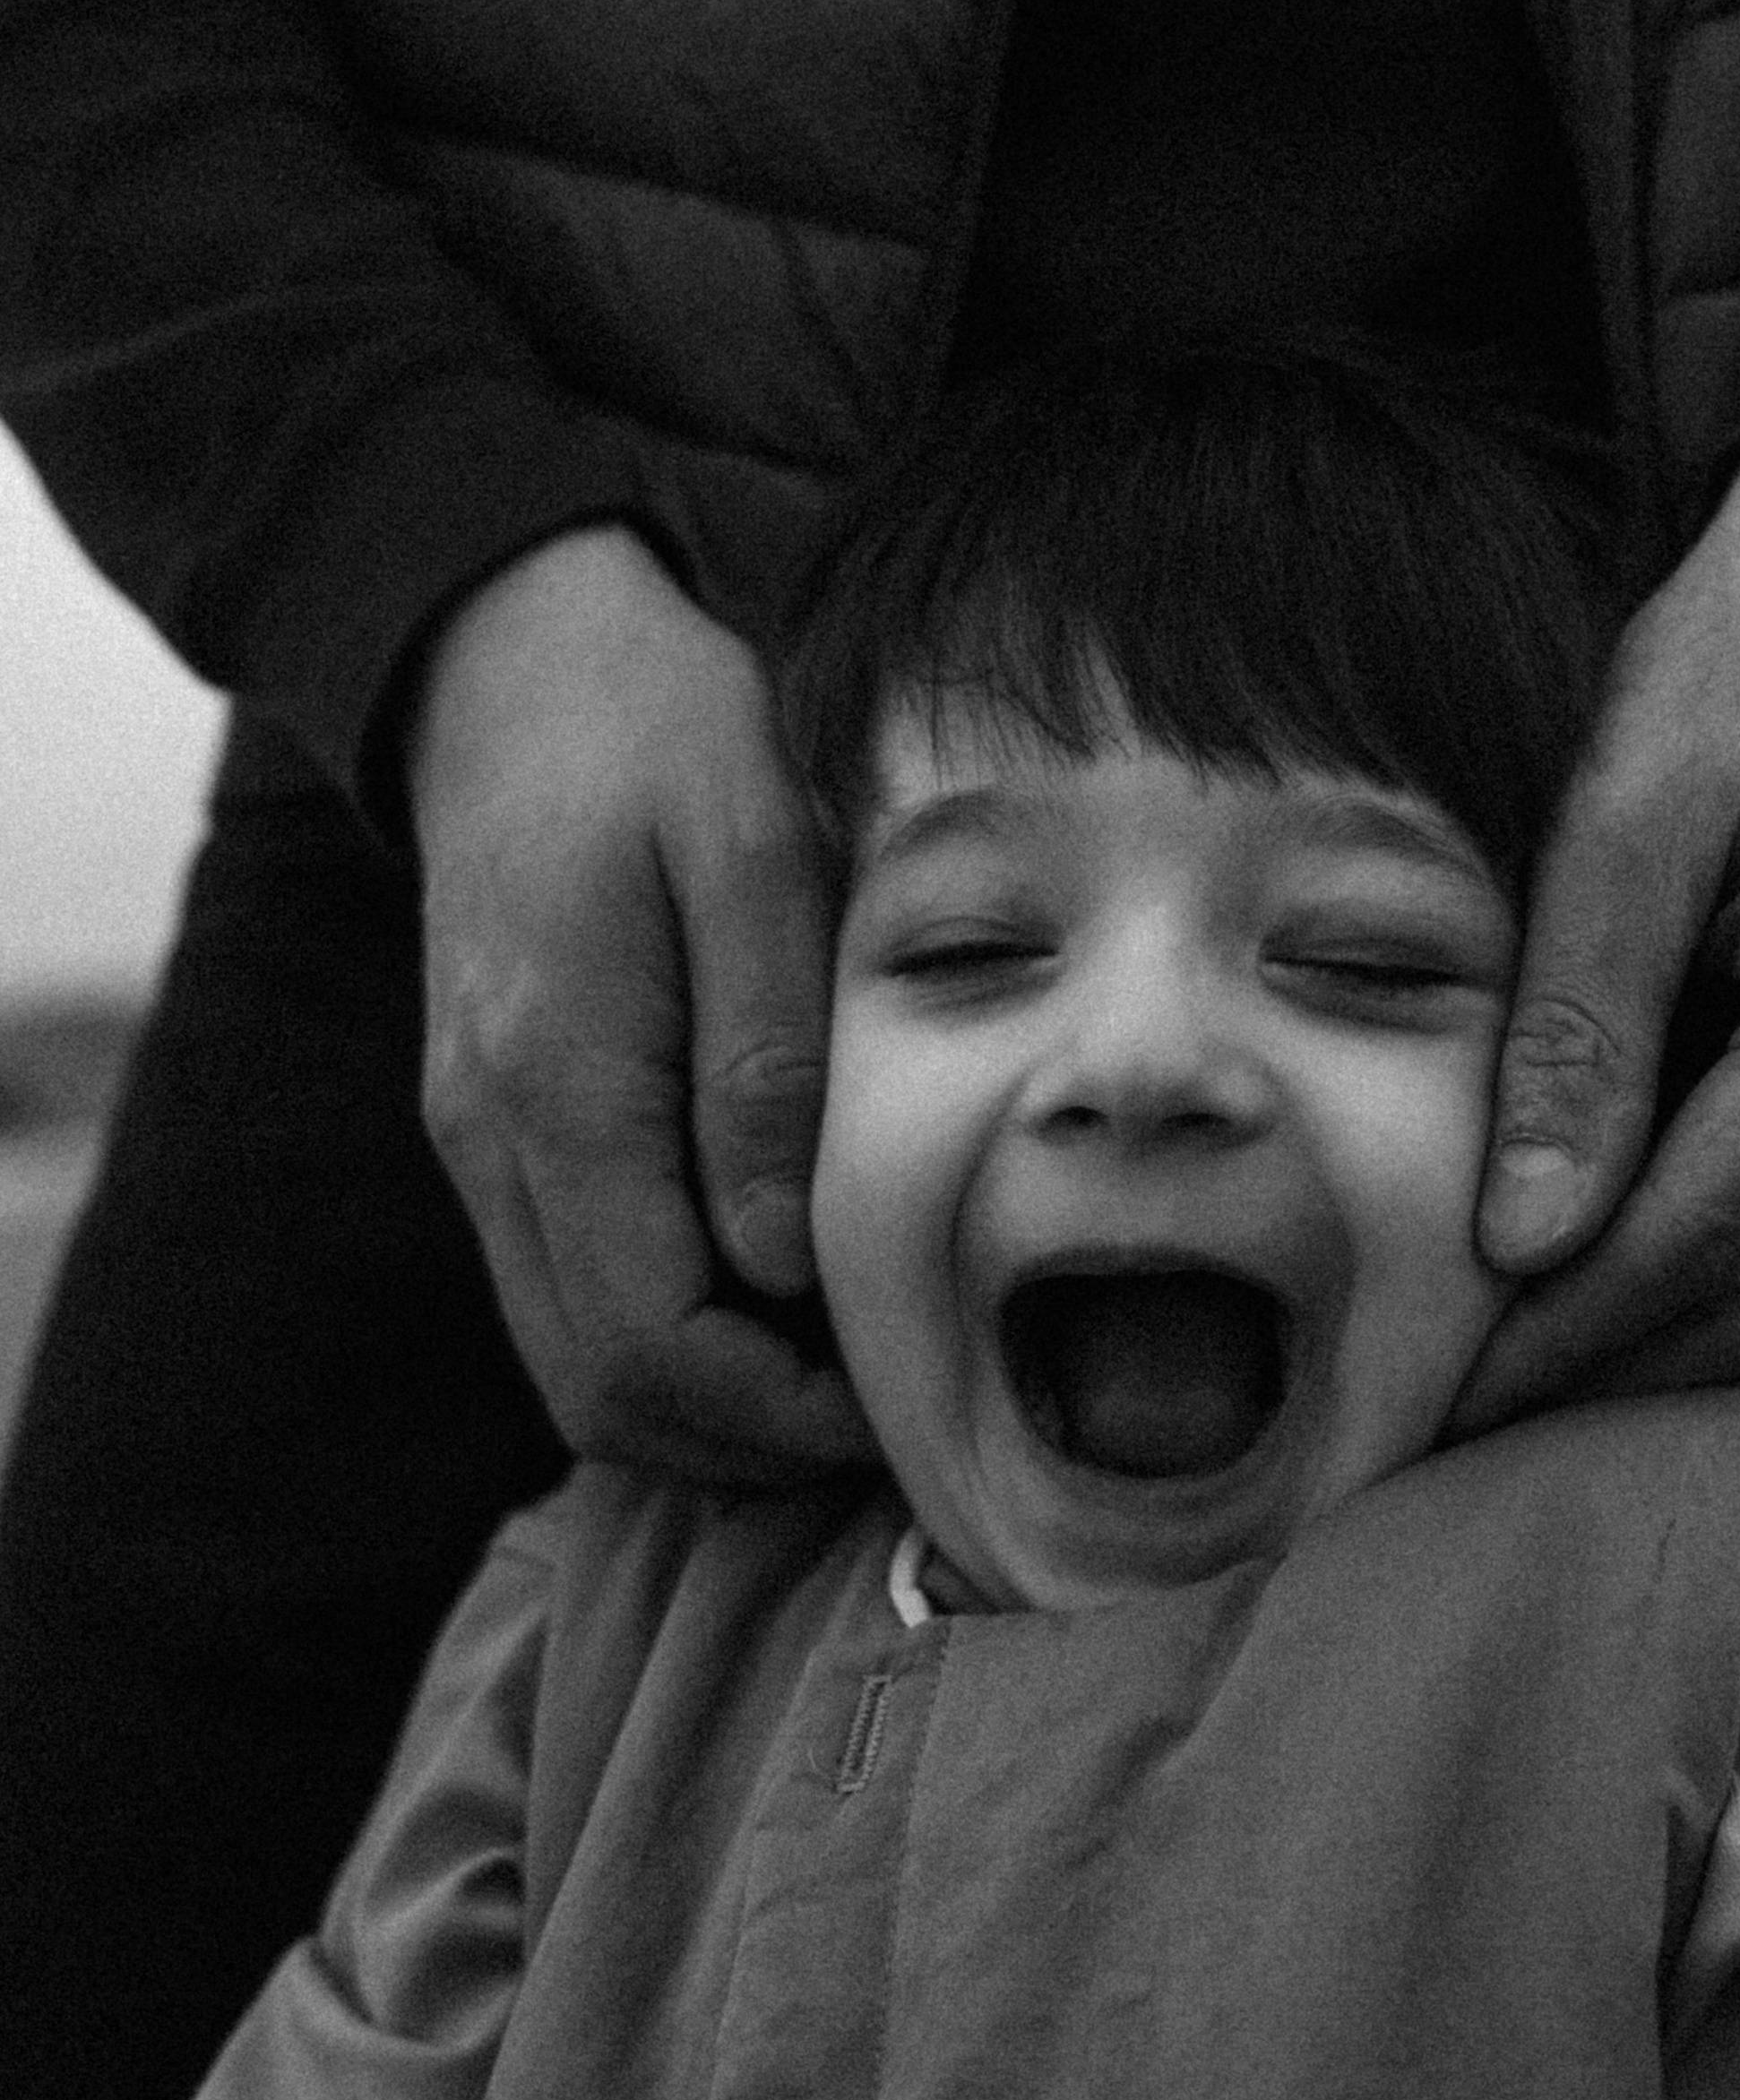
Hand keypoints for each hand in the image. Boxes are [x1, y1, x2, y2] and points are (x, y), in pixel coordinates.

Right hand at [405, 525, 875, 1479]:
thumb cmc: (658, 728)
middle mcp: (492, 1143)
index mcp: (559, 1086)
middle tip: (891, 1407)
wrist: (511, 656)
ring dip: (712, 1403)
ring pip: (577, 1365)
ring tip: (847, 1360)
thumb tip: (776, 1265)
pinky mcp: (494, 1135)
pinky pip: (570, 1296)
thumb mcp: (751, 848)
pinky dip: (673, 1339)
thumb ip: (764, 1063)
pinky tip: (778, 1294)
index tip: (900, 1397)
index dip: (781, 1417)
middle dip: (751, 1442)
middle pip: (603, 1395)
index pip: (652, 1350)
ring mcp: (479, 1146)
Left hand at [1454, 444, 1739, 1421]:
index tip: (1439, 1410)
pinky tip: (1608, 1306)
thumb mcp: (1627, 819)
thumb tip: (1522, 1245)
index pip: (1709, 1232)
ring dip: (1671, 1355)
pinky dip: (1729, 1279)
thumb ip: (1580, 1038)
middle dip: (1614, 1387)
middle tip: (1455, 1453)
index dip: (1568, 1338)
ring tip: (1512, 1410)